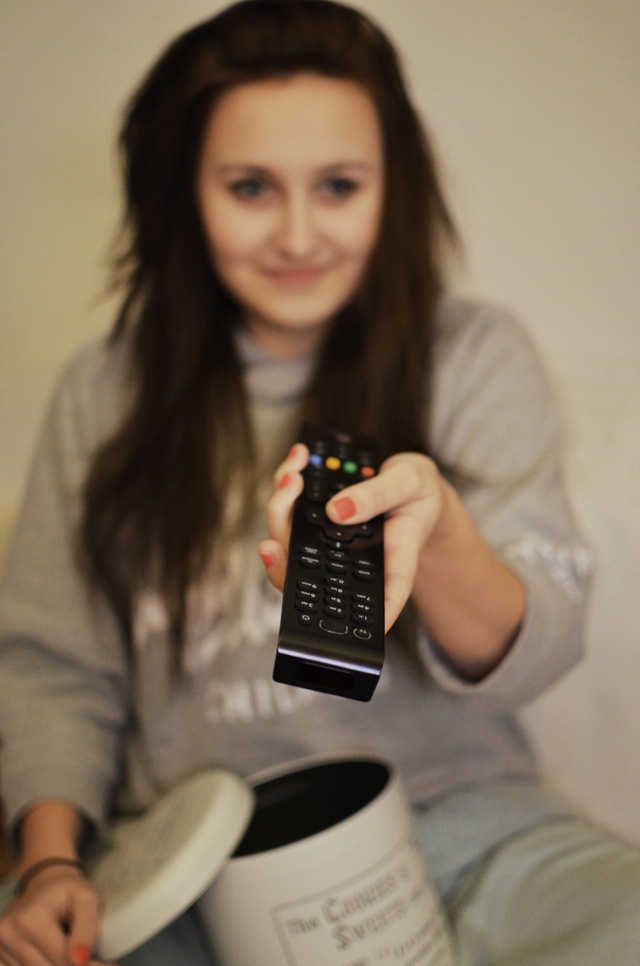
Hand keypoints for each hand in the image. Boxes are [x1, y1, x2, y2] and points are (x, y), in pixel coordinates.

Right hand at [0, 867, 112, 965]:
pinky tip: (55, 959)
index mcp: (30, 919)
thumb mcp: (86, 898)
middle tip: (98, 963)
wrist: (42, 884)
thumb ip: (86, 926)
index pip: (63, 958)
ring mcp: (0, 947)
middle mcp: (8, 935)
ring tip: (78, 958)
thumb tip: (80, 960)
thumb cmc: (68, 890)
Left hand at [258, 444, 443, 632]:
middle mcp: (351, 559)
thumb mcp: (412, 483)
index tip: (350, 618)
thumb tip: (337, 510)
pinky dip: (289, 482)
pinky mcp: (318, 522)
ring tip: (293, 470)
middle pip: (309, 565)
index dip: (363, 615)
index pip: (380, 596)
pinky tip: (297, 458)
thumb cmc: (417, 493)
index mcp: (390, 561)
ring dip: (281, 500)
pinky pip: (292, 508)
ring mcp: (330, 543)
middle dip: (284, 532)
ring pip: (290, 535)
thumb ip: (379, 496)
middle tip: (290, 493)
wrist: (409, 484)